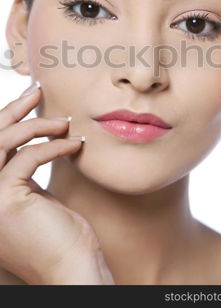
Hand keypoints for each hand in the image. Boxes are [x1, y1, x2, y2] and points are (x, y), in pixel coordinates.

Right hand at [0, 85, 113, 284]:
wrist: (71, 269)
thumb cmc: (59, 235)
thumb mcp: (34, 195)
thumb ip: (23, 171)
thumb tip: (35, 137)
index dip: (6, 119)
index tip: (30, 101)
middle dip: (13, 109)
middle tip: (38, 91)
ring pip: (3, 142)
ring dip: (36, 124)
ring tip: (64, 120)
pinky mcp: (4, 199)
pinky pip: (28, 156)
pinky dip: (53, 145)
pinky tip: (75, 144)